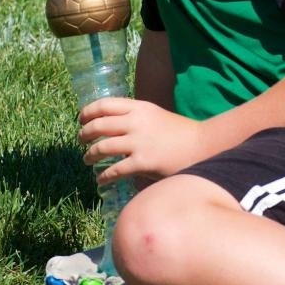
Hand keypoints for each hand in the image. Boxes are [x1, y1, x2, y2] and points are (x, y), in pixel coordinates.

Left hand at [78, 98, 206, 185]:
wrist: (202, 146)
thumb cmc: (180, 132)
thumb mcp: (155, 115)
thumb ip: (136, 117)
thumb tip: (112, 124)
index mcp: (139, 107)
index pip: (104, 105)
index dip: (87, 112)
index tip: (81, 120)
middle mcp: (136, 122)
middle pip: (98, 125)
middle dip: (84, 134)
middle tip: (81, 141)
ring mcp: (139, 142)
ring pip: (102, 147)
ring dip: (89, 155)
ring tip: (87, 159)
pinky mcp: (143, 162)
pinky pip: (114, 170)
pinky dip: (103, 176)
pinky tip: (100, 179)